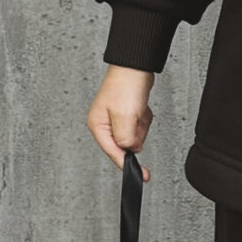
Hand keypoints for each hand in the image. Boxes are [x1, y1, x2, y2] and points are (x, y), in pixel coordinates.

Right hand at [88, 64, 154, 179]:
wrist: (135, 66)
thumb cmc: (125, 85)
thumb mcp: (125, 116)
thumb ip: (125, 139)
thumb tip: (131, 151)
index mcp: (98, 125)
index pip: (113, 152)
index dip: (127, 163)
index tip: (142, 174)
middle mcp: (105, 123)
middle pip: (126, 144)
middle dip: (137, 133)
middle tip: (137, 117)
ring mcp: (116, 118)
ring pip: (135, 135)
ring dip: (141, 124)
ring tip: (138, 109)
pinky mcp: (127, 113)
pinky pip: (139, 125)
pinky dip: (144, 118)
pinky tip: (141, 106)